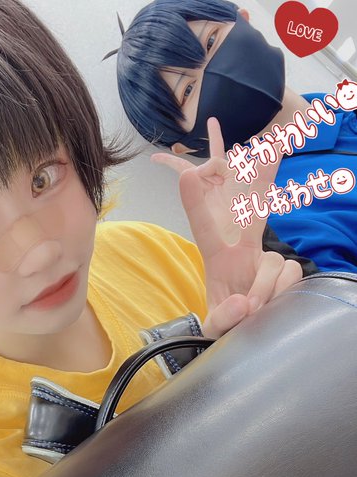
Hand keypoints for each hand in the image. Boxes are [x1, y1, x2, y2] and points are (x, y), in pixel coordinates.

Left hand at [151, 117, 301, 337]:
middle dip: (262, 176)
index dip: (195, 201)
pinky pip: (290, 273)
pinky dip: (280, 293)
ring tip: (252, 309)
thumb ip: (222, 318)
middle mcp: (242, 249)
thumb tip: (245, 303)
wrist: (247, 333)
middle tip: (273, 143)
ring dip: (264, 290)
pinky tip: (270, 303)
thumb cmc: (225, 322)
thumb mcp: (214, 327)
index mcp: (215, 257)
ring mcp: (265, 257)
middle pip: (254, 208)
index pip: (202, 225)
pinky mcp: (286, 268)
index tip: (188, 174)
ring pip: (273, 262)